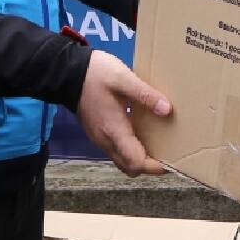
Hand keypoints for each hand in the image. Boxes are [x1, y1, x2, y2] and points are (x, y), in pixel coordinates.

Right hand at [76, 51, 171, 175]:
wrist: (67, 72)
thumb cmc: (95, 74)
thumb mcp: (123, 78)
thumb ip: (145, 94)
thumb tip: (167, 110)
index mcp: (114, 130)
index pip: (136, 162)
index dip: (155, 166)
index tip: (172, 160)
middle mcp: (105, 140)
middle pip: (130, 167)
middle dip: (150, 166)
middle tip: (169, 153)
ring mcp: (100, 138)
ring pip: (122, 160)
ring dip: (140, 158)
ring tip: (159, 144)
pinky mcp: (98, 133)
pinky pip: (116, 150)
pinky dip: (131, 149)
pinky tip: (141, 133)